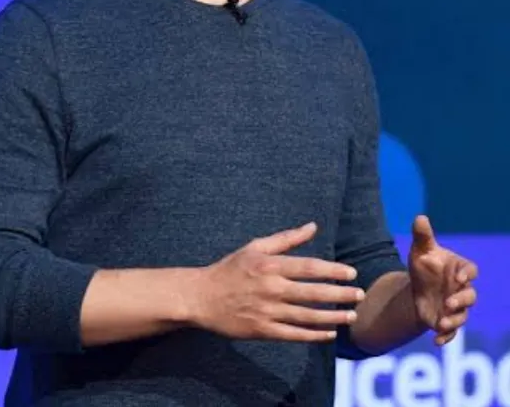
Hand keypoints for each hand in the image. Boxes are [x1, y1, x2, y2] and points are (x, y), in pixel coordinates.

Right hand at [190, 222, 364, 342]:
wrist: (202, 297)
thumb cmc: (231, 268)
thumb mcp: (255, 247)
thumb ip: (286, 238)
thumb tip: (313, 226)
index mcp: (269, 265)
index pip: (308, 267)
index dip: (332, 270)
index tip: (351, 273)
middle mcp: (271, 288)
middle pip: (312, 293)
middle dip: (339, 294)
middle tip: (360, 295)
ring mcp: (267, 311)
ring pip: (307, 317)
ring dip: (332, 317)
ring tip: (351, 316)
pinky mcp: (262, 330)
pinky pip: (294, 335)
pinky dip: (313, 335)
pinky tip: (329, 333)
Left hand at [409, 215, 477, 345]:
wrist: (416, 286)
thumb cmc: (423, 264)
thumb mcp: (420, 250)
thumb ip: (422, 236)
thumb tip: (419, 217)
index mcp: (459, 269)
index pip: (470, 271)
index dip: (468, 274)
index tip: (460, 277)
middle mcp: (461, 289)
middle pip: (470, 296)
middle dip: (462, 301)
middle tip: (449, 303)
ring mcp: (456, 307)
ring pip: (462, 316)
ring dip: (454, 321)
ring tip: (442, 322)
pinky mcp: (447, 321)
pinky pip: (451, 332)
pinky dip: (445, 337)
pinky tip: (436, 341)